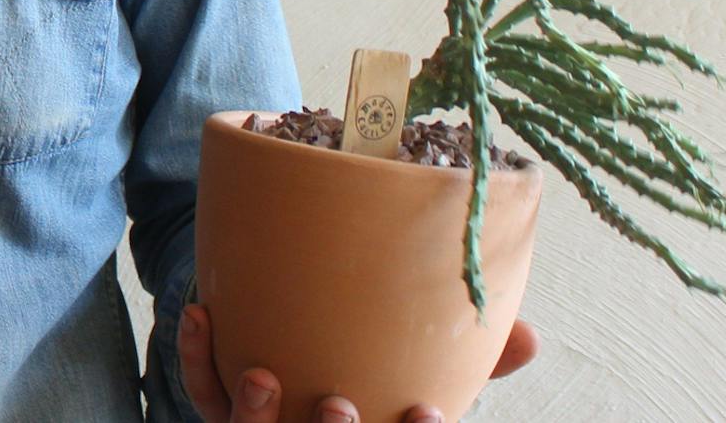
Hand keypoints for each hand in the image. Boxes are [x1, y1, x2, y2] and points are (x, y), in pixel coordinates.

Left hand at [176, 303, 540, 420]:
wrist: (293, 340)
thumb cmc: (372, 361)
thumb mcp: (422, 363)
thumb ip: (476, 355)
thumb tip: (529, 335)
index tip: (426, 412)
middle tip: (337, 405)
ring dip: (251, 415)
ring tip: (260, 375)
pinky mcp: (218, 400)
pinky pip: (199, 389)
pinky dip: (196, 353)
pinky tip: (201, 313)